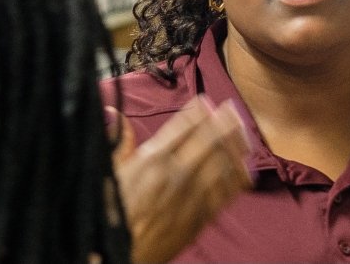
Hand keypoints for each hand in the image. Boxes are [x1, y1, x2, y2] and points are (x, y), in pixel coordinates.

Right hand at [110, 96, 252, 263]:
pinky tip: (244, 168)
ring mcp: (193, 196)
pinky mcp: (201, 218)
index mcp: (152, 160)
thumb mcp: (106, 174)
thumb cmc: (109, 217)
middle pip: (210, 139)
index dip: (198, 111)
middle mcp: (177, 174)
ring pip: (223, 163)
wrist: (118, 256)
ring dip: (235, 144)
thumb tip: (114, 114)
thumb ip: (117, 143)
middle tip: (232, 109)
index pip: (183, 126)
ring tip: (243, 131)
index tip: (205, 102)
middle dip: (224, 121)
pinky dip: (238, 176)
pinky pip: (227, 192)